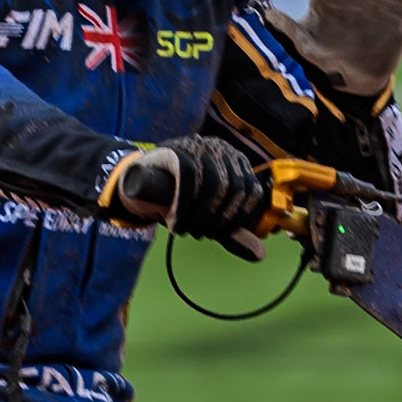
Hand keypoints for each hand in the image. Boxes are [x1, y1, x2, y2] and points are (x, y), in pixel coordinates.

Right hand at [113, 135, 266, 260]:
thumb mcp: (210, 214)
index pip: (253, 191)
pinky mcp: (177, 149)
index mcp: (237, 161)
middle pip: (234, 189)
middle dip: (219, 219)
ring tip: (188, 230)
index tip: (221, 232)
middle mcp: (222, 149)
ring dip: (201, 215)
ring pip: (213, 184)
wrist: (140, 182)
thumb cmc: (181, 198)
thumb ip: (232, 232)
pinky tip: (175, 223)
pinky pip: (187, 179)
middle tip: (202, 234)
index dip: (240, 218)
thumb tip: (260, 255)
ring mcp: (199, 146)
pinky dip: (183, 207)